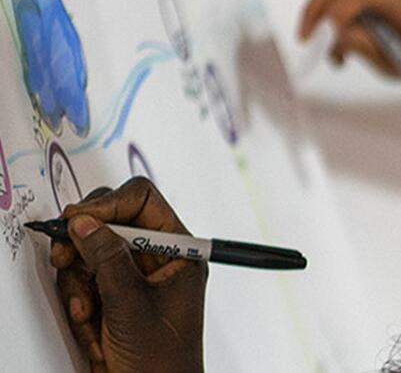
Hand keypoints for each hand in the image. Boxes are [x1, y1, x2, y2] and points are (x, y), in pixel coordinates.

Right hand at [50, 177, 206, 372]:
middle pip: (110, 222)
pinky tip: (91, 327)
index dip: (108, 204)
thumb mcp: (130, 303)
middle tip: (65, 259)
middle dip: (83, 245)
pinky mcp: (113, 296)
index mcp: (179, 250)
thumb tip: (84, 222)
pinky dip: (79, 304)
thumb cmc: (162, 359)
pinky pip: (84, 282)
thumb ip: (107, 258)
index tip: (78, 219)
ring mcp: (133, 277)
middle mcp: (157, 257)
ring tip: (88, 314)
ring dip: (80, 286)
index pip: (143, 200)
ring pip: (90, 254)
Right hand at [297, 0, 400, 76]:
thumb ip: (368, 48)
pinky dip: (324, 10)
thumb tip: (340, 36)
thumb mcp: (396, 62)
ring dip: (317, 11)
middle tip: (307, 41)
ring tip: (323, 45)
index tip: (323, 39)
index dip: (337, 12)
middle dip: (316, 10)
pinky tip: (331, 37)